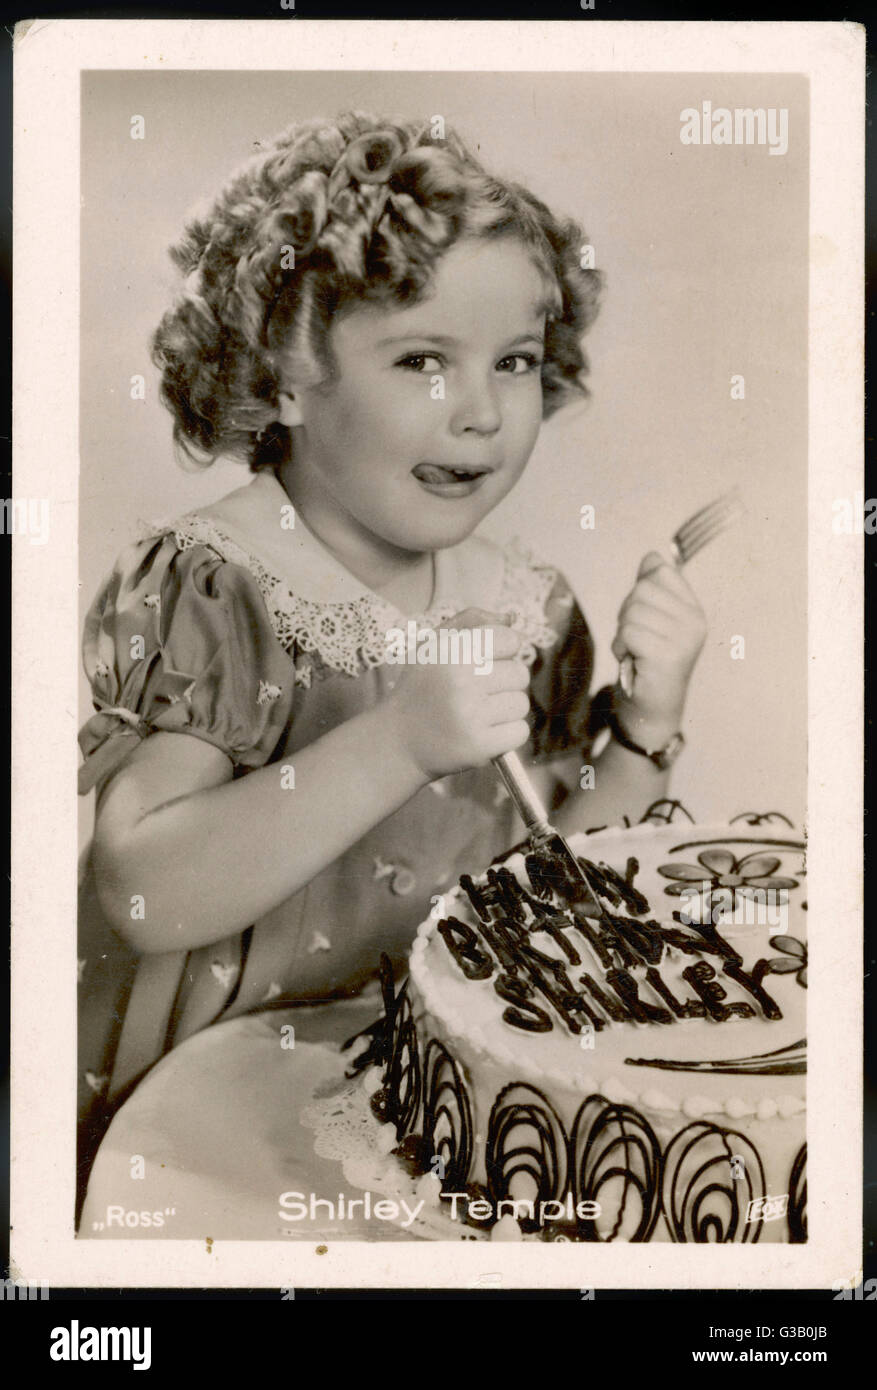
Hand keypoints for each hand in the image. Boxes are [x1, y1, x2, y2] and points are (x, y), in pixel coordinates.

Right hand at [386, 608, 530, 779]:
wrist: (396, 742)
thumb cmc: (420, 689)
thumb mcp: (433, 646)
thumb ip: (471, 621)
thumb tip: (512, 619)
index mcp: (450, 651)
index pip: (510, 639)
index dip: (502, 652)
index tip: (484, 663)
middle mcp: (460, 680)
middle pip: (519, 674)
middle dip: (504, 683)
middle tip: (478, 693)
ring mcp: (470, 715)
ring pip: (520, 704)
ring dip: (504, 710)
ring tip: (478, 714)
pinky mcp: (478, 745)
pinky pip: (519, 732)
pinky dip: (506, 734)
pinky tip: (483, 733)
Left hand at [611, 553, 706, 744]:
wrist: (650, 708)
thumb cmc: (647, 662)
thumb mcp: (650, 619)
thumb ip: (651, 587)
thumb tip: (652, 555)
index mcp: (693, 609)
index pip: (659, 572)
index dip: (640, 593)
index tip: (645, 619)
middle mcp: (695, 621)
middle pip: (642, 590)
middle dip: (627, 613)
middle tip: (637, 640)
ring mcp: (684, 638)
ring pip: (632, 611)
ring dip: (623, 634)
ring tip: (636, 652)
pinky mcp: (668, 655)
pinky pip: (629, 632)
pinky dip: (622, 647)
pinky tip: (633, 661)